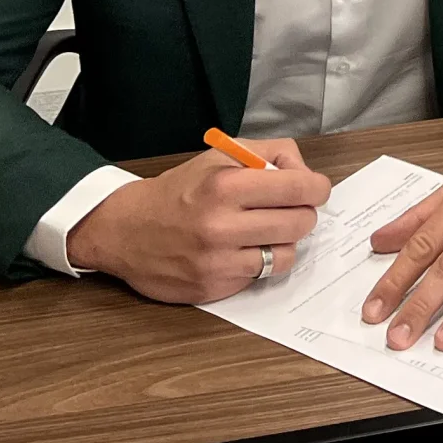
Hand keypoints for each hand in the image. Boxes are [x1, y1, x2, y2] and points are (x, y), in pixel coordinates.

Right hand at [65, 139, 329, 302]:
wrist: (125, 230)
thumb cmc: (181, 189)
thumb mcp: (221, 155)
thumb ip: (270, 154)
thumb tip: (305, 174)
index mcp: (226, 185)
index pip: (299, 188)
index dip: (317, 188)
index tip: (315, 190)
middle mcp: (222, 225)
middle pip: (299, 224)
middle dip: (303, 214)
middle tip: (290, 210)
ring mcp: (216, 262)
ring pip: (285, 255)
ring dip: (283, 242)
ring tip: (265, 231)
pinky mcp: (211, 288)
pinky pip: (258, 276)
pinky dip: (258, 262)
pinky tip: (242, 250)